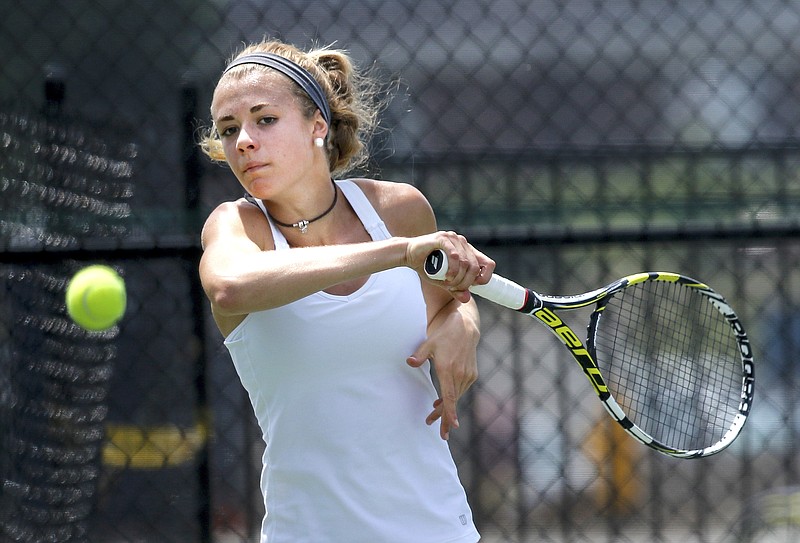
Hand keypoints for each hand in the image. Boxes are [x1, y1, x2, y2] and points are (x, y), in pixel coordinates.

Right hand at [406, 231, 494, 301]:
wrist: (408, 255)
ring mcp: (453, 239)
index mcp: (467, 251)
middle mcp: (463, 243)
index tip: (473, 286)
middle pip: (475, 266)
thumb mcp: (444, 281)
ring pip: (465, 262)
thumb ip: (456, 289)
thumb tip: (467, 299)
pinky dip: (452, 268)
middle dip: (466, 282)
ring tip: (448, 282)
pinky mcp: (443, 238)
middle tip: (454, 287)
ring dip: (458, 277)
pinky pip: (454, 255)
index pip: (488, 264)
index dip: (485, 277)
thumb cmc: (427, 266)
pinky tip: (446, 276)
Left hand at [406, 302, 479, 439]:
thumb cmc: (444, 336)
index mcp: (447, 369)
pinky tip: (443, 401)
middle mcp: (459, 374)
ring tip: (435, 415)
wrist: (465, 328)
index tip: (451, 426)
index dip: (450, 412)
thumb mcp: (429, 343)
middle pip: (452, 401)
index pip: (450, 396)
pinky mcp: (471, 374)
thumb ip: (419, 355)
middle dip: (446, 418)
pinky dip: (453, 398)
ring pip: (457, 397)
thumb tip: (409, 362)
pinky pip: (461, 390)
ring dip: (447, 408)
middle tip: (441, 434)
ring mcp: (467, 375)